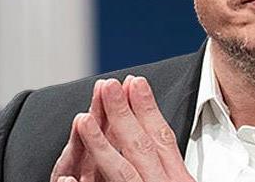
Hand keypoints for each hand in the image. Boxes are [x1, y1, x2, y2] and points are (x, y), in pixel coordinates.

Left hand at [50, 76, 194, 181]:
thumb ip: (172, 170)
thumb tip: (161, 146)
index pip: (162, 139)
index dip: (147, 109)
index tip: (134, 82)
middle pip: (141, 148)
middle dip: (122, 113)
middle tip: (107, 84)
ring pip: (123, 174)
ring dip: (100, 146)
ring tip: (82, 119)